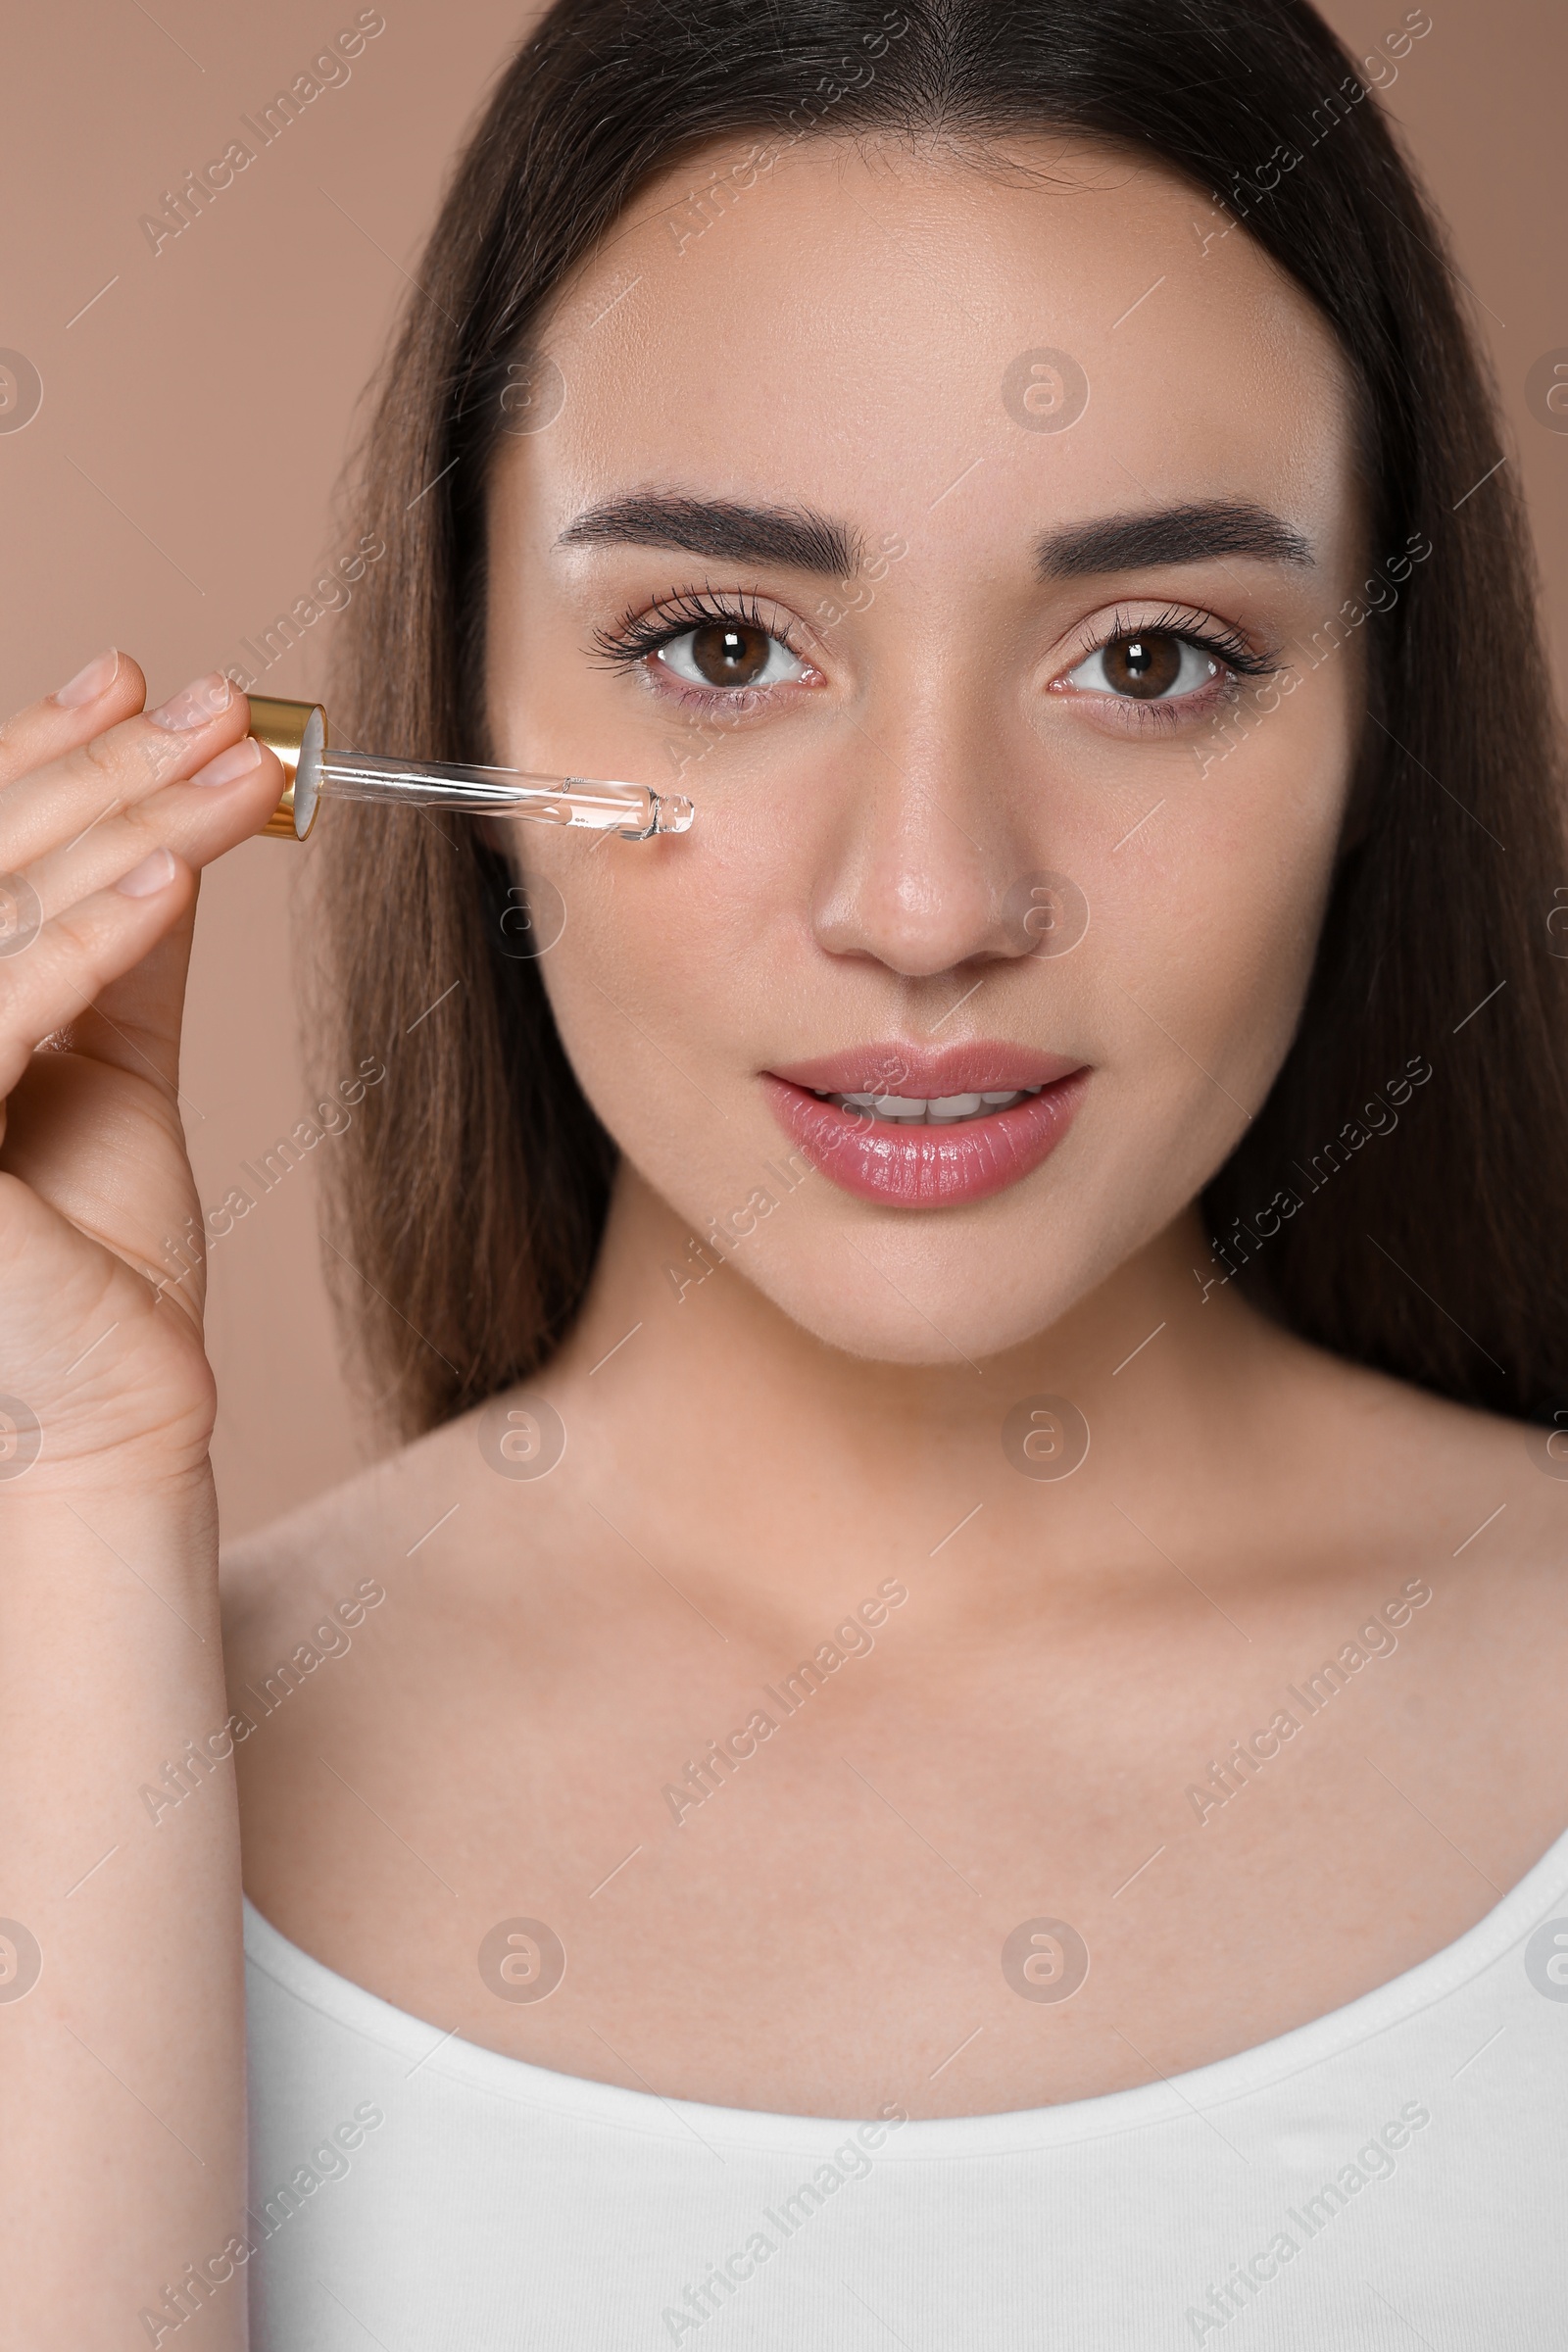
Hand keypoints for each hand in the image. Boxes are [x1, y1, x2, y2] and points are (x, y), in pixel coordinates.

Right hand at [0, 650, 284, 1491]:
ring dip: (130, 828)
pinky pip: (1, 1013)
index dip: (41, 755)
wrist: (111, 1408)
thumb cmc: (101, 1261)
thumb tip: (170, 840)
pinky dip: (92, 941)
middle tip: (218, 710)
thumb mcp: (113, 1073)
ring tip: (237, 774)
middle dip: (106, 769)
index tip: (135, 681)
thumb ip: (122, 962)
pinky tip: (175, 880)